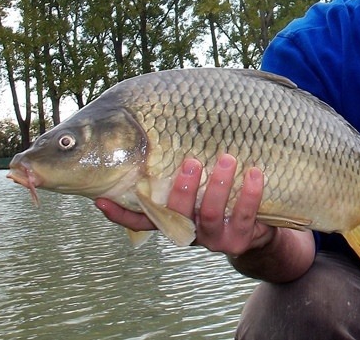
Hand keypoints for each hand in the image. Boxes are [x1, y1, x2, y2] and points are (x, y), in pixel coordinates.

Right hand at [95, 154, 274, 256]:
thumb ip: (178, 159)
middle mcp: (187, 229)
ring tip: (228, 158)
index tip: (100, 198)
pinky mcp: (239, 240)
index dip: (117, 213)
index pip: (137, 217)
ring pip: (209, 214)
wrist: (259, 229)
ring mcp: (212, 238)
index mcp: (171, 215)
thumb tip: (156, 120)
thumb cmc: (224, 191)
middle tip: (191, 161)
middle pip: (174, 213)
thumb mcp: (201, 177)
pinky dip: (250, 193)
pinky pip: (243, 216)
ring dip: (217, 185)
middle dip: (182, 187)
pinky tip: (254, 172)